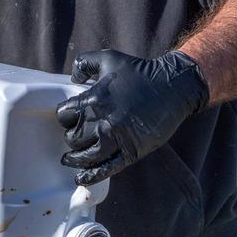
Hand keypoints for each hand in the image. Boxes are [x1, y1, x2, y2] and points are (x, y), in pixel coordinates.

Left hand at [56, 50, 208, 185]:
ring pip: (86, 157)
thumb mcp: (108, 58)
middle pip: (73, 138)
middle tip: (75, 135)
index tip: (70, 118)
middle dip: (71, 137)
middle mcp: (103, 121)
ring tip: (70, 159)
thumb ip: (85, 63)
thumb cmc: (139, 71)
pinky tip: (80, 178)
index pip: (64, 116)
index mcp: (93, 100)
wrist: (172, 87)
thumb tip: (73, 78)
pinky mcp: (131, 152)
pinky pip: (106, 168)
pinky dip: (91, 176)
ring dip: (76, 158)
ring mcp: (117, 139)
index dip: (65, 117)